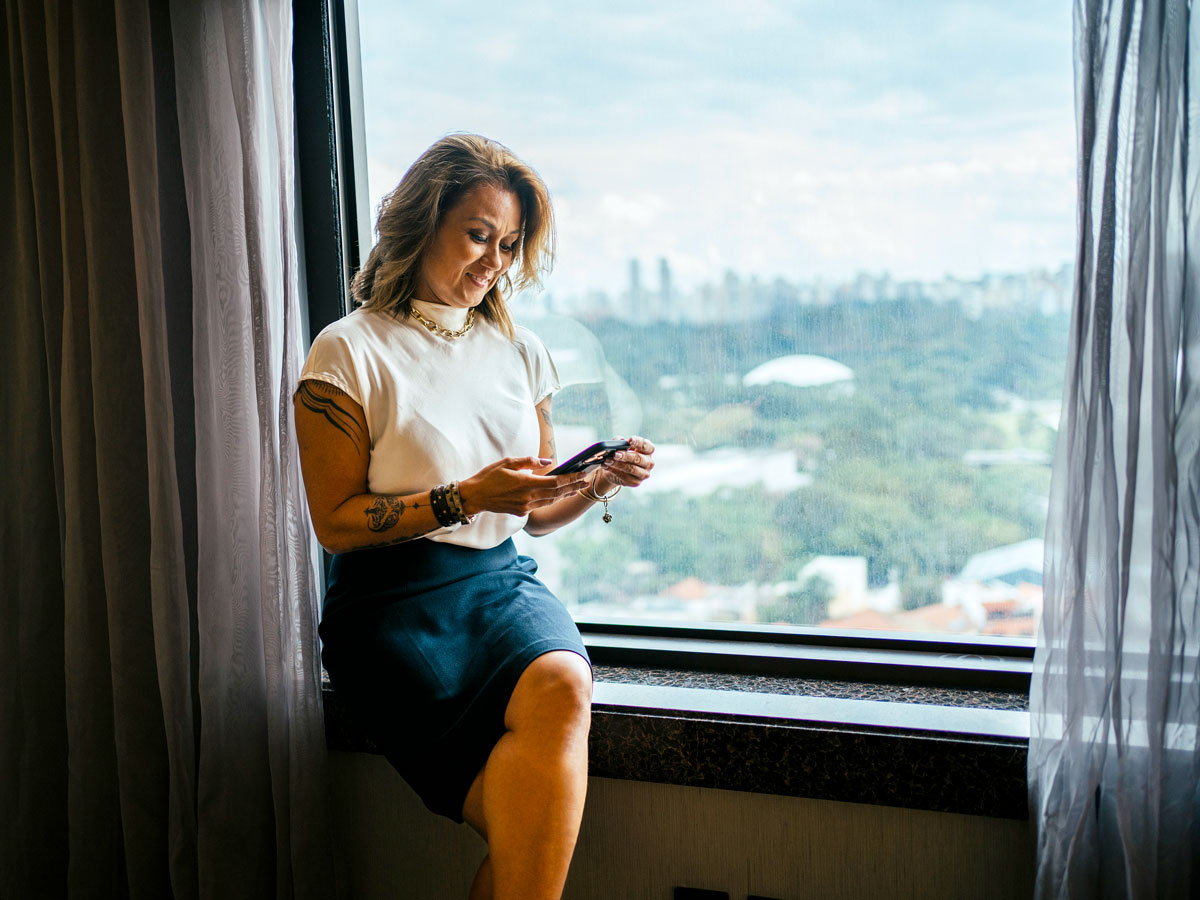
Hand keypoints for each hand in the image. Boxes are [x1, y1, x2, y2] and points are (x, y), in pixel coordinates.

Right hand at [458, 456, 588, 516]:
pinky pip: (541, 505)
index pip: (555, 482)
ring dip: (565, 494)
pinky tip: (559, 495)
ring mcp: (525, 507)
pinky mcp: (521, 512)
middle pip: (557, 493)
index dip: (570, 479)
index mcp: (525, 483)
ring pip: (551, 501)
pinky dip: (552, 499)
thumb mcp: (507, 462)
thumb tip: (548, 462)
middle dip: (573, 486)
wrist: (474, 497)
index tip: (582, 474)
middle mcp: (528, 497)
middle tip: (586, 481)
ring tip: (577, 488)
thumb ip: (529, 461)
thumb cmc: (489, 476)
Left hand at [592, 435, 654, 493]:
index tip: (630, 440)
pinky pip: (625, 477)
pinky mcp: (636, 482)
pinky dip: (614, 471)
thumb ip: (620, 441)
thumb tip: (620, 440)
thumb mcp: (621, 446)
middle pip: (639, 458)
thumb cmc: (622, 454)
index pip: (648, 446)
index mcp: (648, 451)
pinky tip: (607, 466)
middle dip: (626, 456)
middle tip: (616, 454)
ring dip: (618, 464)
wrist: (616, 470)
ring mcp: (643, 474)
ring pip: (631, 469)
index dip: (639, 443)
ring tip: (608, 460)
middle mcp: (649, 463)